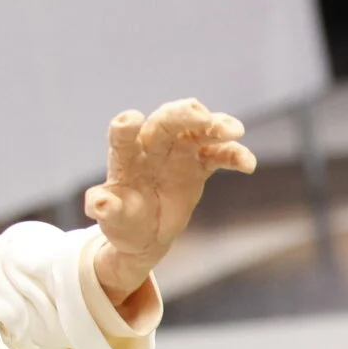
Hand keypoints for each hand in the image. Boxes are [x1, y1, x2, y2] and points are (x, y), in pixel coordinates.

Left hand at [84, 99, 255, 301]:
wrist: (147, 233)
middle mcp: (152, 148)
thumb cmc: (124, 223)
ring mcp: (177, 153)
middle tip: (200, 115)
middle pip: (165, 123)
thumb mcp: (113, 221)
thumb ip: (106, 209)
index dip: (126, 127)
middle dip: (181, 115)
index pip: (123, 137)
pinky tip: (248, 164)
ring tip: (234, 130)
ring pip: (196, 131)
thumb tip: (98, 203)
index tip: (131, 120)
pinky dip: (234, 155)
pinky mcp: (198, 164)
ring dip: (215, 126)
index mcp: (126, 159)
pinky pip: (219, 155)